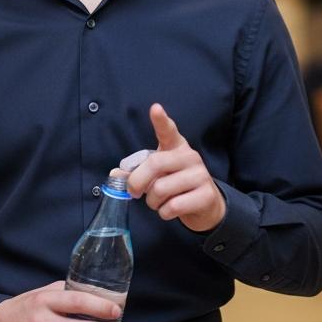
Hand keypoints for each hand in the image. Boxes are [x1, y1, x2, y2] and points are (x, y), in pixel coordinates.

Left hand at [126, 104, 226, 232]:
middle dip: (137, 182)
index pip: (168, 131)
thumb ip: (136, 174)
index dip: (161, 121)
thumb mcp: (157, 176)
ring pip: (161, 189)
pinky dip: (164, 213)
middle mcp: (190, 157)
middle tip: (134, 192)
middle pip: (155, 164)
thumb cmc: (176, 186)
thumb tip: (115, 176)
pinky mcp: (206, 195)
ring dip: (152, 202)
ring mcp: (201, 175)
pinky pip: (172, 206)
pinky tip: (170, 210)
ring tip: (159, 202)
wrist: (206, 205)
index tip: (155, 109)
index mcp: (176, 147)